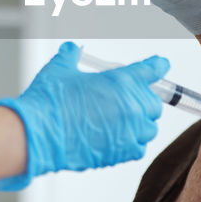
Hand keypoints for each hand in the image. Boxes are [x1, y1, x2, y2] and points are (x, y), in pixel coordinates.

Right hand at [0, 42, 168, 190]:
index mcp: (120, 81)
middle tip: (127, 102)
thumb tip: (71, 49)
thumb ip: (70, 56)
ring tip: (122, 123)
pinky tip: (118, 140)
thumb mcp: (59, 69)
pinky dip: (132, 144)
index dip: (157, 66)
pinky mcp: (122, 152)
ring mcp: (129, 131)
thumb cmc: (48, 102)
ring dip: (140, 124)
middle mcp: (131, 106)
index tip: (161, 65)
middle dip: (143, 101)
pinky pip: (139, 148)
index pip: (151, 70)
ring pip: (149, 128)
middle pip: (153, 103)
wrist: (38, 134)